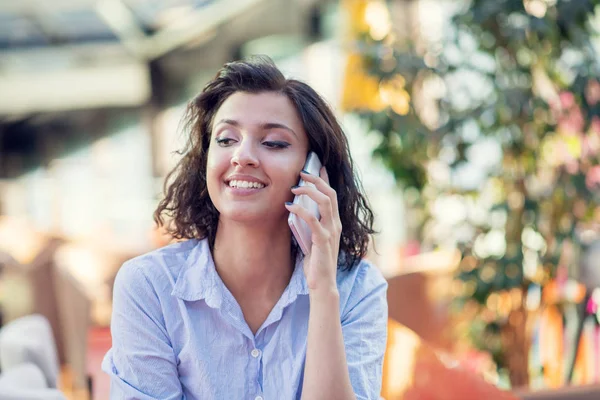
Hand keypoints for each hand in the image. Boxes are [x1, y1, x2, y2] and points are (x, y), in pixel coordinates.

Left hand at [285, 167, 341, 292]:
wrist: (323, 284)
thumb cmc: (316, 262)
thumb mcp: (312, 237)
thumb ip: (309, 223)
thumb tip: (295, 206)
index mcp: (334, 222)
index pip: (332, 194)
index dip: (325, 178)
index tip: (317, 165)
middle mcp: (336, 224)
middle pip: (330, 193)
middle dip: (316, 180)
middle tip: (301, 172)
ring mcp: (331, 231)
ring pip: (326, 202)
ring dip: (309, 191)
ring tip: (295, 187)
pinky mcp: (323, 240)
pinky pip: (313, 219)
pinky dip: (300, 210)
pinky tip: (289, 206)